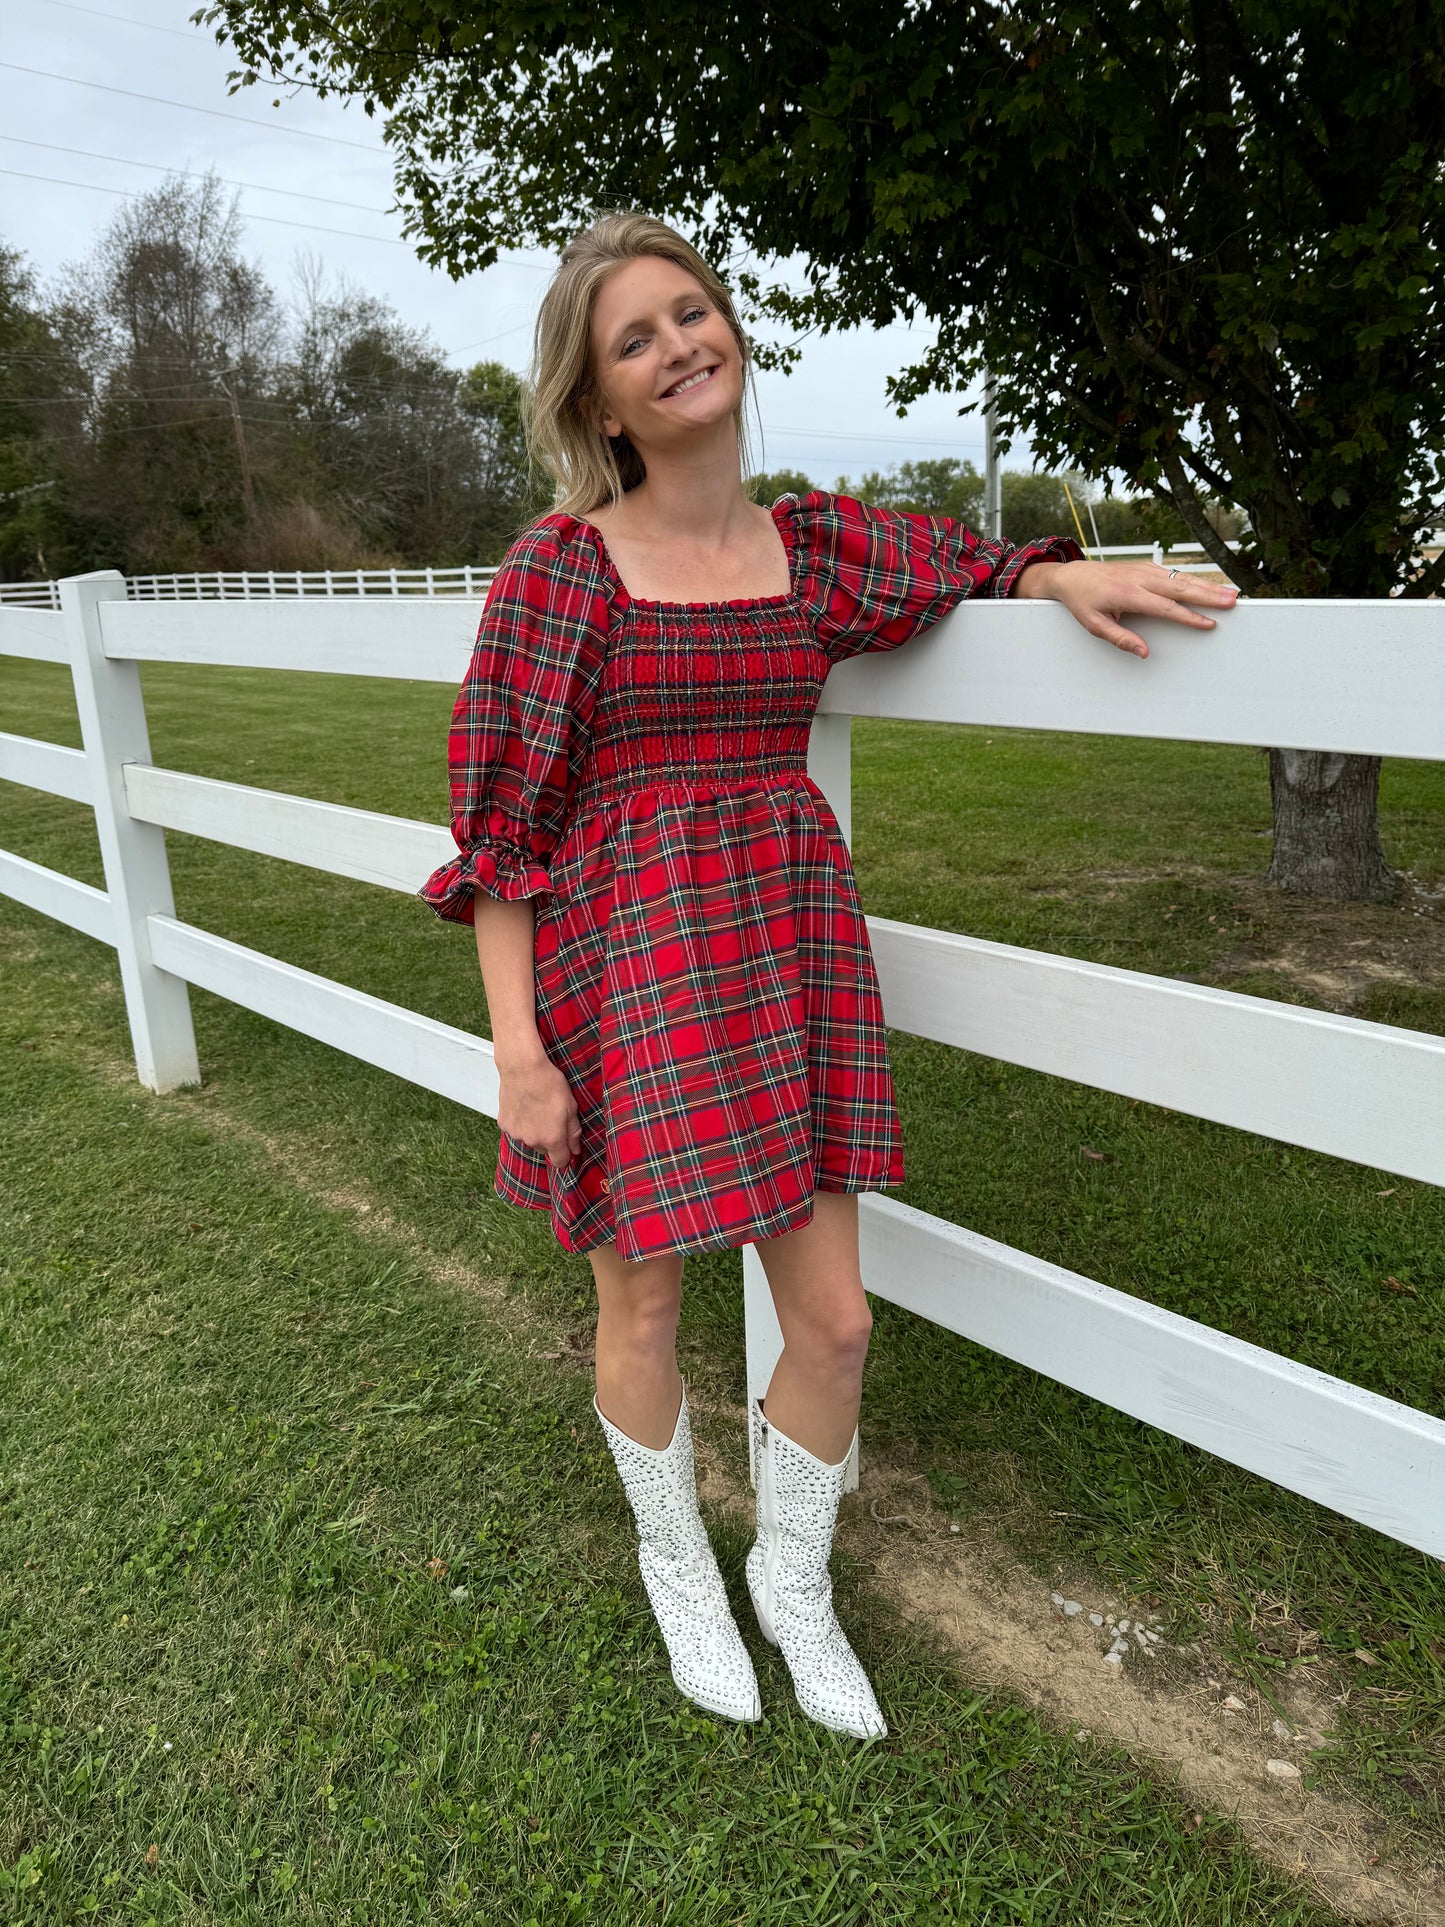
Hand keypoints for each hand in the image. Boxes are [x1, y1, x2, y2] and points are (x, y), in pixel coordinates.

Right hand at [497, 1050, 581, 1166]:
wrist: (522, 1068)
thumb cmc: (548, 1083)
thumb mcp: (570, 1106)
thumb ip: (573, 1132)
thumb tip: (575, 1149)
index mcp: (552, 1138)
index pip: (560, 1161)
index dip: (566, 1154)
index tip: (567, 1146)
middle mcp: (532, 1140)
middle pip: (544, 1150)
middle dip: (550, 1140)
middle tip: (552, 1118)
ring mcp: (516, 1133)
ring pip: (529, 1140)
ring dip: (534, 1131)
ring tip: (537, 1109)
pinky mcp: (504, 1124)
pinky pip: (516, 1130)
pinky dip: (520, 1123)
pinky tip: (525, 1107)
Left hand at [1013, 558, 1238, 657]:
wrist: (1072, 575)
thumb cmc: (1083, 601)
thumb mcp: (1095, 626)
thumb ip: (1120, 639)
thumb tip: (1143, 652)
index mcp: (1128, 594)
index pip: (1165, 608)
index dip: (1189, 617)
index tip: (1208, 623)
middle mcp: (1140, 578)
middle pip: (1181, 588)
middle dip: (1209, 595)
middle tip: (1232, 601)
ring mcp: (1145, 570)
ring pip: (1182, 578)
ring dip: (1208, 585)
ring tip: (1231, 593)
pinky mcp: (1148, 567)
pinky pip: (1175, 574)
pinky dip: (1195, 580)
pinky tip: (1211, 586)